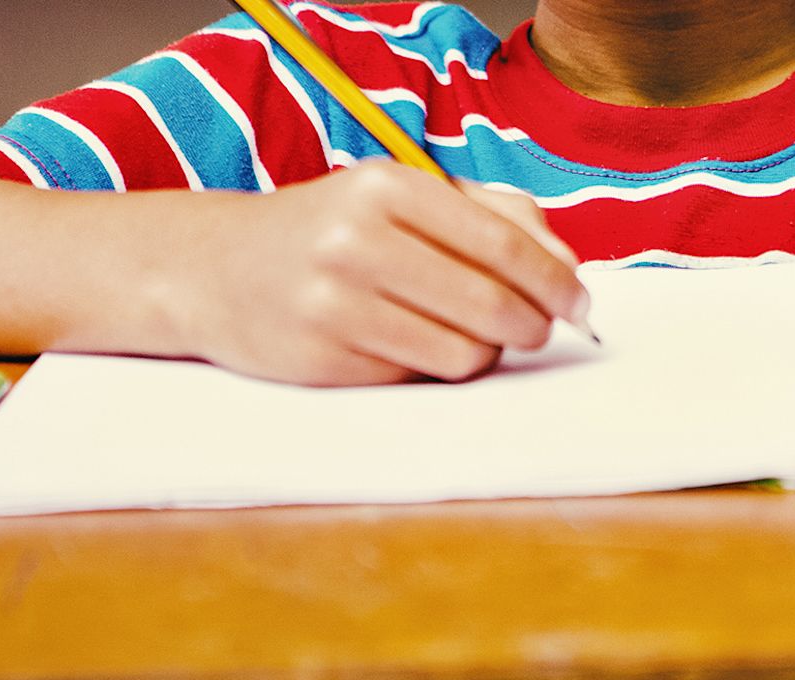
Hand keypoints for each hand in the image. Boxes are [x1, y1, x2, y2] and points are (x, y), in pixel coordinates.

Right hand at [178, 161, 586, 385]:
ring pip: (463, 353)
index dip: (555, 281)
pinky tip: (407, 342)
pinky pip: (418, 377)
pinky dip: (431, 366)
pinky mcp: (322, 360)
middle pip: (492, 305)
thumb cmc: (331, 230)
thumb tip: (568, 267)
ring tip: (464, 332)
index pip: (502, 242)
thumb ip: (493, 216)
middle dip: (533, 325)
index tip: (579, 302)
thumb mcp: (402, 197)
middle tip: (539, 328)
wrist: (215, 269)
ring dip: (484, 352)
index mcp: (385, 187)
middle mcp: (356, 242)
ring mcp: (334, 305)